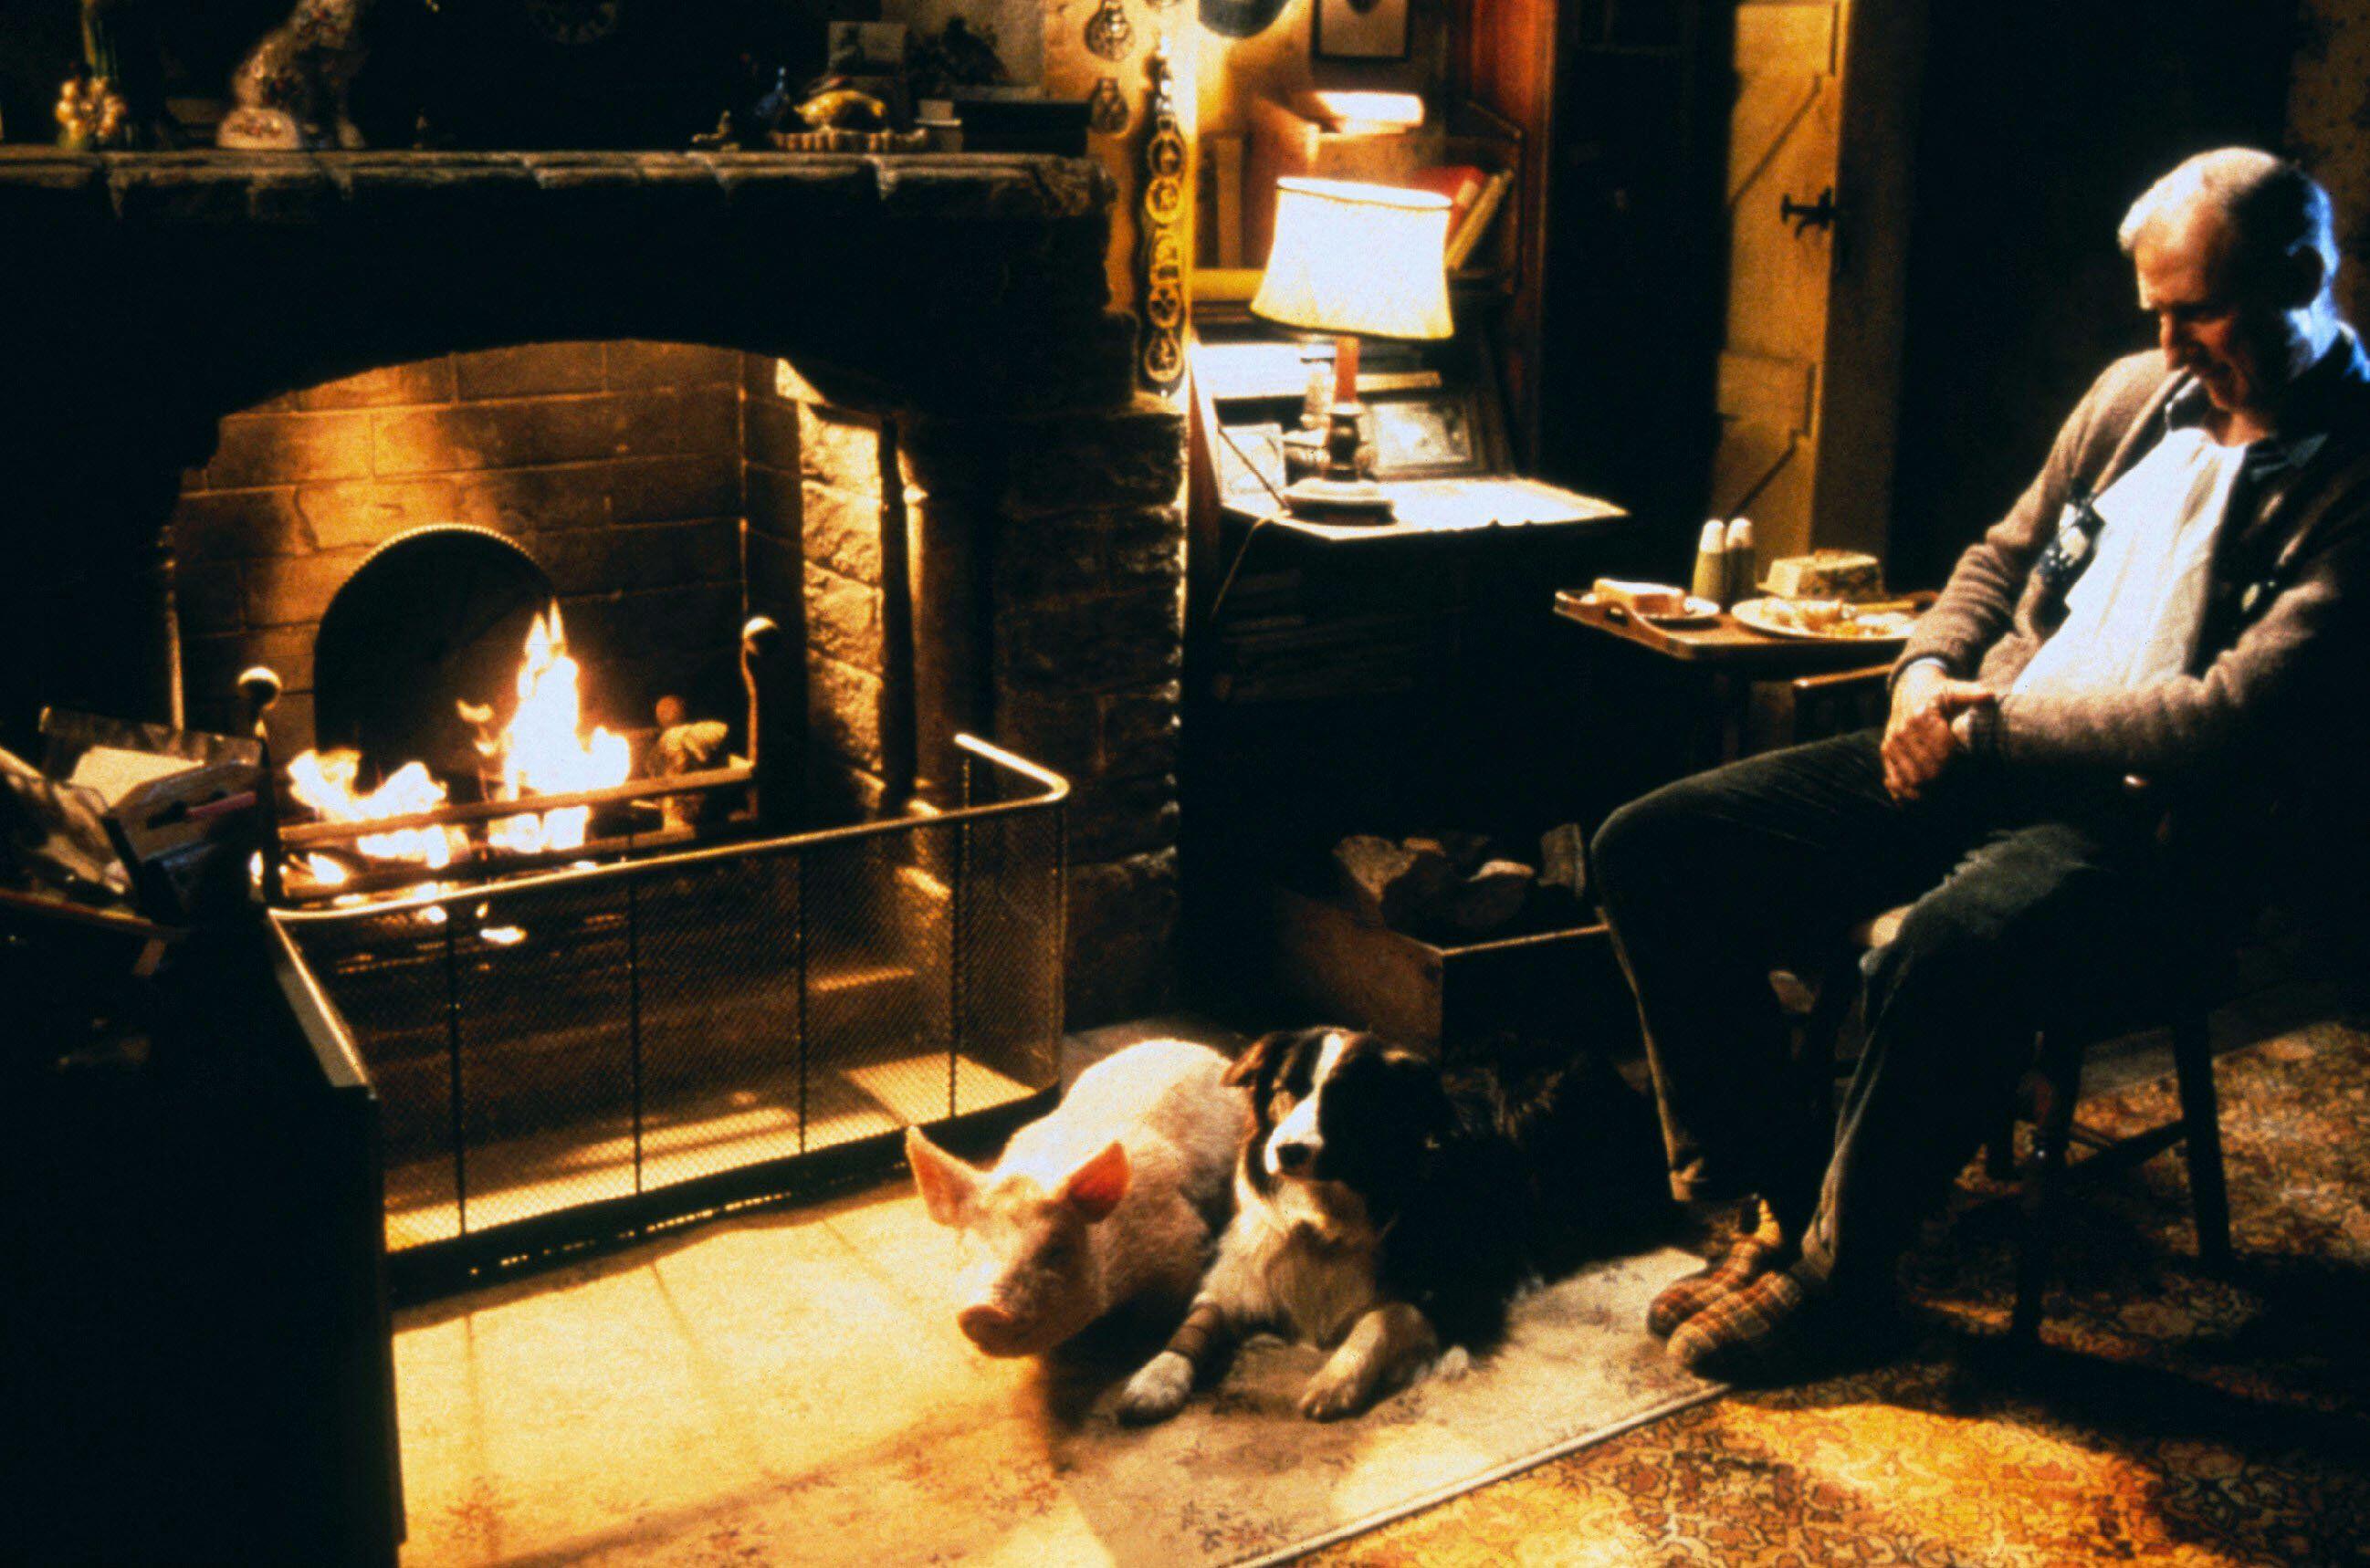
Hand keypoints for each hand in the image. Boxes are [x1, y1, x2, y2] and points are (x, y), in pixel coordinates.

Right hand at [1882, 665, 1993, 801]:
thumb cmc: (1939, 693)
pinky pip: (1894, 777)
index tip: (1969, 777)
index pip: (1942, 753)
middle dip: (1943, 785)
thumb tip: (1990, 695)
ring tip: (1941, 801)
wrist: (1910, 690)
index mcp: (1924, 717)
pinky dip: (1904, 793)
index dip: (1956, 769)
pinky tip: (1917, 801)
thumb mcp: (1955, 690)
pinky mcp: (1886, 750)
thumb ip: (1972, 694)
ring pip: (1910, 778)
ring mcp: (1893, 742)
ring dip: (1926, 793)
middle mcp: (1904, 731)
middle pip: (1926, 770)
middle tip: (1958, 795)